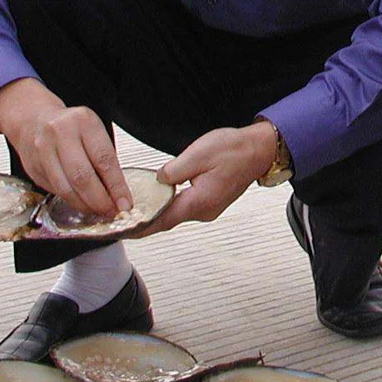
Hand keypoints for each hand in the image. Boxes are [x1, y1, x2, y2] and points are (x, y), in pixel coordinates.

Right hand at [0, 78, 132, 216]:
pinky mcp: (33, 167)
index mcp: (83, 121)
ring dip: (85, 205)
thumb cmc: (69, 127)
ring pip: (66, 189)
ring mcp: (43, 150)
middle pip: (82, 177)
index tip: (124, 203)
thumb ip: (105, 161)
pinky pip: (55, 191)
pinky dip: (71, 201)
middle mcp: (60, 133)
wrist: (34, 119)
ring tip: (97, 211)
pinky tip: (80, 202)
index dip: (116, 186)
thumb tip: (118, 196)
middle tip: (111, 211)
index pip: (104, 159)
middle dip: (100, 201)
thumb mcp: (93, 132)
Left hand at [133, 123, 276, 235]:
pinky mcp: (210, 202)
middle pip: (168, 220)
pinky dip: (169, 206)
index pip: (163, 220)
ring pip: (176, 214)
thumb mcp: (197, 154)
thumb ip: (172, 171)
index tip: (124, 231)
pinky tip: (158, 200)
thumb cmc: (233, 150)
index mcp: (200, 201)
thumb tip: (158, 181)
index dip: (141, 226)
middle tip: (123, 221)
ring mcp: (209, 208)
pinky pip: (185, 207)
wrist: (258, 150)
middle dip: (145, 221)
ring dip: (157, 213)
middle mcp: (204, 211)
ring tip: (136, 210)